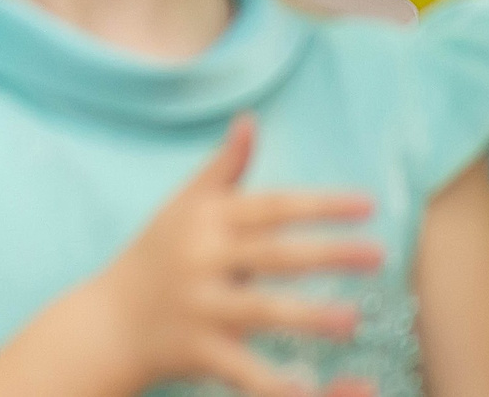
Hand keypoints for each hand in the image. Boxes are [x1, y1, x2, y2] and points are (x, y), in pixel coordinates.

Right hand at [82, 116, 381, 396]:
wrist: (108, 321)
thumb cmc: (156, 255)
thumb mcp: (184, 205)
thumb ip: (224, 167)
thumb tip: (251, 119)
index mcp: (207, 221)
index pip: (272, 206)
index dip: (321, 204)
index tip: (368, 205)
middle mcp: (202, 259)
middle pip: (273, 254)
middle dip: (328, 254)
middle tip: (380, 256)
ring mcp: (200, 306)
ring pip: (260, 311)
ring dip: (307, 315)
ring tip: (354, 321)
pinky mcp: (198, 350)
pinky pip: (244, 371)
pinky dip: (276, 383)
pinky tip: (313, 390)